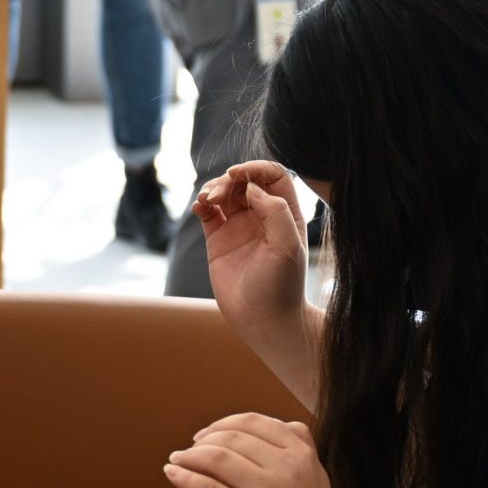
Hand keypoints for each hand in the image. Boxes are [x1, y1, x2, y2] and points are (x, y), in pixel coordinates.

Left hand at [163, 414, 343, 487]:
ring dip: (189, 456)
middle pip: (231, 439)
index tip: (205, 435)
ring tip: (177, 459)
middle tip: (189, 451)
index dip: (222, 424)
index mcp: (300, 454)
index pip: (252, 422)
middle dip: (203, 441)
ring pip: (217, 460)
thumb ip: (295, 445)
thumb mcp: (314, 474)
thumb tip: (254, 426)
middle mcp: (286, 469)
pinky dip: (185, 478)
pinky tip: (172, 473)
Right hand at [193, 161, 310, 335]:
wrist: (262, 319)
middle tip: (219, 194)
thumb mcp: (287, 246)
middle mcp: (262, 217)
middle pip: (245, 181)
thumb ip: (275, 211)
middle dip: (229, 180)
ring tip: (207, 200)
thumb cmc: (281, 286)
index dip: (255, 168)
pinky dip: (201, 204)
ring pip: (225, 194)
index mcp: (285, 214)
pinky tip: (199, 207)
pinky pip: (208, 213)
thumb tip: (251, 188)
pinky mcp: (218, 240)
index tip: (238, 174)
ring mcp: (239, 227)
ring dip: (213, 188)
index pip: (272, 176)